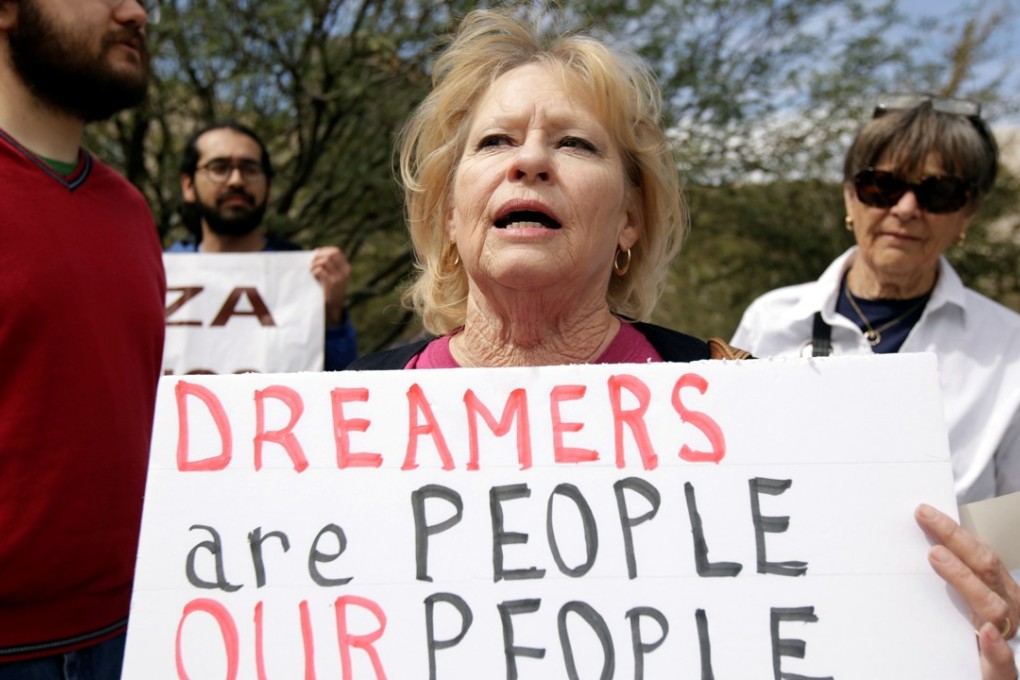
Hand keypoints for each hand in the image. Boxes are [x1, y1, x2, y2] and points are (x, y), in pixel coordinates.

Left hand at [310, 246, 350, 325]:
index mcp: (346, 268)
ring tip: (311, 271)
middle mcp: (345, 271)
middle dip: (318, 256)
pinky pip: (320, 270)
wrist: (333, 309)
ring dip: (314, 265)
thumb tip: (317, 250)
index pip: (336, 251)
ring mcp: (339, 277)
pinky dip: (314, 271)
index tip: (316, 255)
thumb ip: (329, 265)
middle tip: (311, 263)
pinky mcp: (332, 283)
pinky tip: (312, 277)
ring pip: (324, 261)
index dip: (324, 251)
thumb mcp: (334, 276)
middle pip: (330, 254)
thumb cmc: (329, 291)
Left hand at [915, 504, 1018, 679]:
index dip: (953, 532)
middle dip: (957, 541)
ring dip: (964, 579)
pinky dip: (996, 649)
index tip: (923, 511)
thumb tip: (921, 549)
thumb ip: (952, 581)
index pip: (978, 555)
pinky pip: (1002, 665)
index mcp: (1000, 592)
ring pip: (992, 607)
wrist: (982, 677)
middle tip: (925, 519)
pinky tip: (985, 634)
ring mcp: (1004, 638)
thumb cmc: (967, 637)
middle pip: (984, 569)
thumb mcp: (965, 602)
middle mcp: (1008, 610)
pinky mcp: (999, 674)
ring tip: (937, 556)